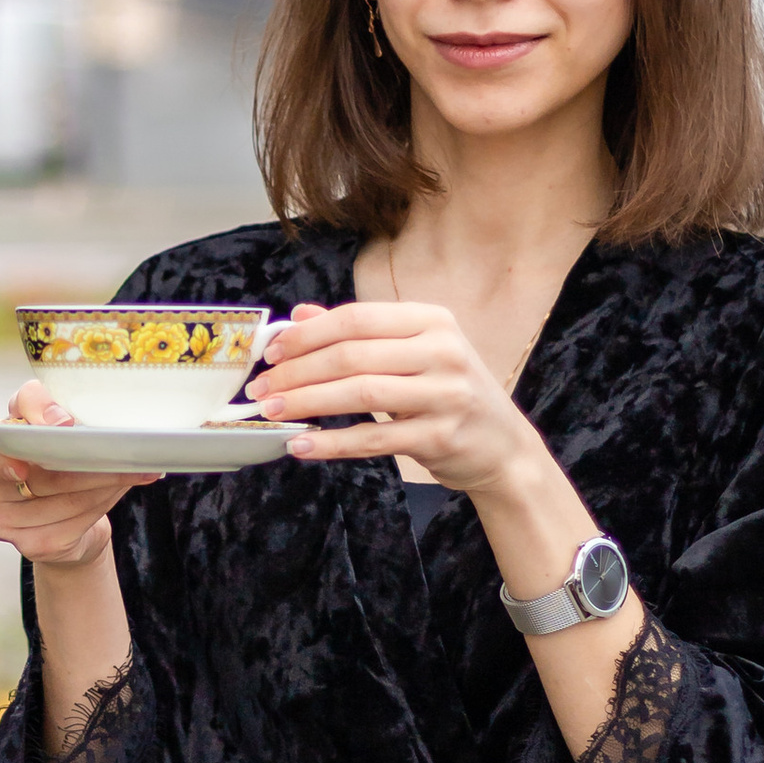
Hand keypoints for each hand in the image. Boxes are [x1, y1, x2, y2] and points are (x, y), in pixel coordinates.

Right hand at [0, 380, 158, 569]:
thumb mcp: (31, 414)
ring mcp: (1, 526)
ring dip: (103, 481)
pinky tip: (120, 486)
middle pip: (38, 478)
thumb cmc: (38, 452)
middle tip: (122, 450)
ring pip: (64, 501)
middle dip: (84, 462)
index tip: (28, 461)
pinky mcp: (32, 546)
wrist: (54, 502)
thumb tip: (60, 422)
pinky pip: (75, 523)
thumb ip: (35, 403)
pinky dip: (103, 502)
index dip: (2, 459)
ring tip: (132, 465)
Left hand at [248, 301, 533, 496]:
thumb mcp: (413, 352)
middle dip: (297, 371)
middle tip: (261, 389)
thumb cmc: (449, 393)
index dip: (307, 335)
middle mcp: (443, 351)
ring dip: (306, 402)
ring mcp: (445, 394)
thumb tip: (299, 315)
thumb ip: (359, 334)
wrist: (502, 446)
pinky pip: (373, 438)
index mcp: (433, 320)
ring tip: (271, 412)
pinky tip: (300, 443)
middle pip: (352, 354)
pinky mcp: (440, 436)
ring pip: (359, 393)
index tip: (271, 352)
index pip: (356, 318)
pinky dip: (331, 442)